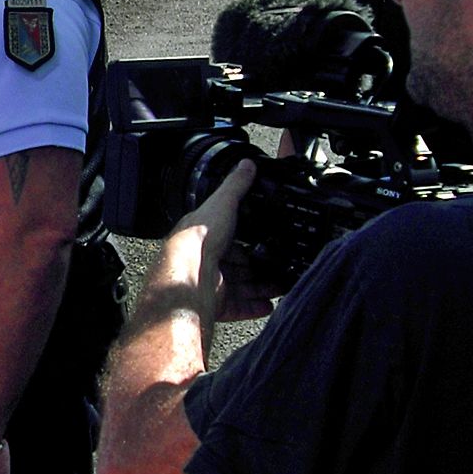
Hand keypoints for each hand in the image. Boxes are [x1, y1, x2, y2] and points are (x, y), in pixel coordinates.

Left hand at [174, 160, 275, 319]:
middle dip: (261, 267)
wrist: (190, 273)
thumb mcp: (222, 202)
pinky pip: (238, 308)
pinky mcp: (215, 304)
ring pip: (242, 288)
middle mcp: (207, 261)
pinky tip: (269, 304)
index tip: (271, 242)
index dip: (252, 241)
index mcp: (206, 237)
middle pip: (240, 265)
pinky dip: (254, 307)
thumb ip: (236, 186)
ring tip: (282, 285)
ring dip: (263, 287)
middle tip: (282, 266)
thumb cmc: (199, 238)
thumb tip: (246, 165)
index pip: (232, 239)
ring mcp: (211, 285)